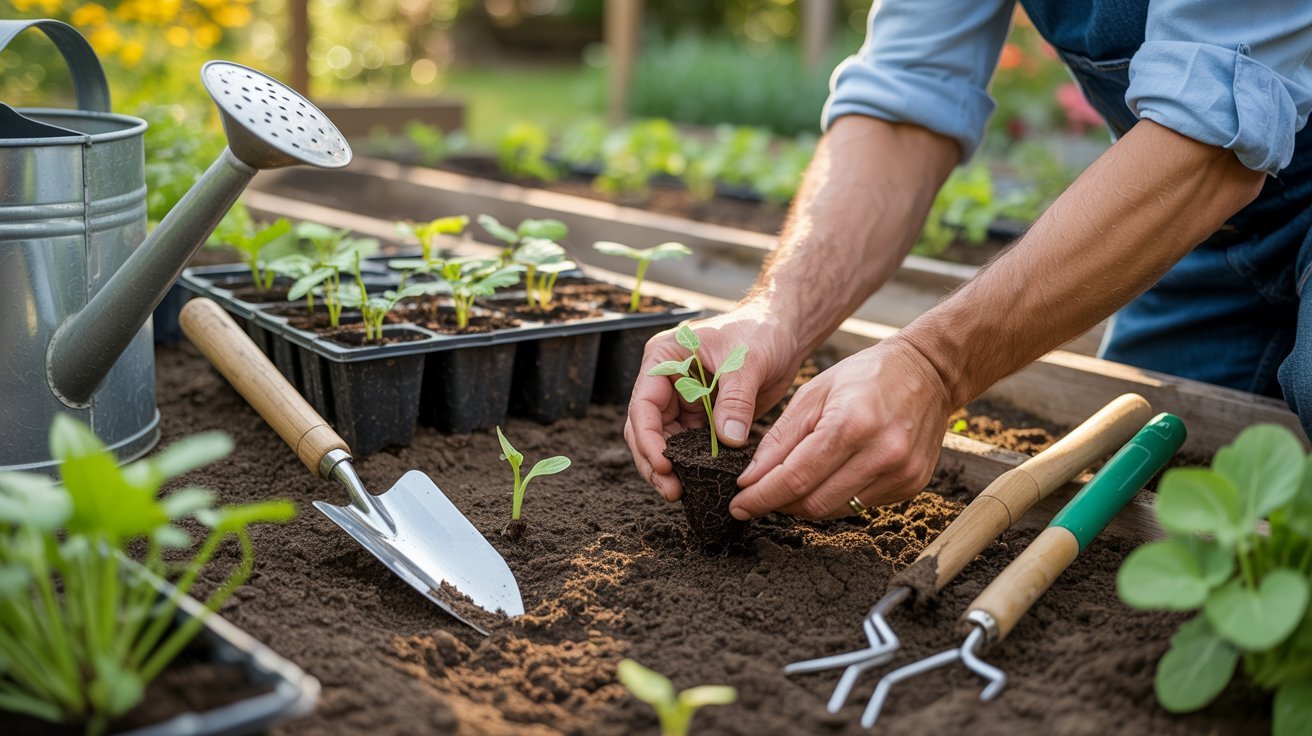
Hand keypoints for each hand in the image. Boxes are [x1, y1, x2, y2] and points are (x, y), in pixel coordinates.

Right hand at [624, 301, 801, 500]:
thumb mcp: (747, 362)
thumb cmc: (761, 331)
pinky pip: (691, 445)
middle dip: (654, 461)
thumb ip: (735, 401)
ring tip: (680, 494)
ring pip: (666, 442)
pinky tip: (701, 483)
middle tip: (671, 491)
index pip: (644, 405)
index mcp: (664, 359)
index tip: (664, 465)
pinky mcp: (703, 416)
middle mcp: (668, 381)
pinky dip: (693, 464)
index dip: (648, 439)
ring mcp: (684, 400)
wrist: (785, 331)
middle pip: (646, 429)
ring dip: (671, 468)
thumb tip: (728, 442)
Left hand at [730, 338, 952, 519]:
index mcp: (852, 423)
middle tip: (757, 496)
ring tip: (787, 488)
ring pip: (835, 509)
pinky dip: (834, 497)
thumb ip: (782, 438)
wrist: (929, 371)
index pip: (796, 477)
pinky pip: (860, 505)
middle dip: (778, 503)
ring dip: (804, 504)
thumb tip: (752, 478)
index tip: (738, 504)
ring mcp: (901, 473)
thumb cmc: (867, 375)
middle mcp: (881, 453)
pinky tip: (826, 479)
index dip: (761, 496)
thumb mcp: (814, 393)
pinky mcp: (912, 484)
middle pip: (814, 501)